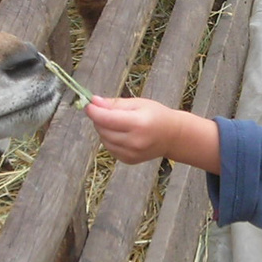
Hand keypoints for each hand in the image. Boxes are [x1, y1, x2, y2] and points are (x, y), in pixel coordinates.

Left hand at [84, 96, 219, 170]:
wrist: (173, 136)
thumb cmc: (156, 115)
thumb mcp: (138, 103)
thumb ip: (115, 104)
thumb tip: (94, 101)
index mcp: (138, 124)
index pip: (106, 119)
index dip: (94, 111)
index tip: (88, 105)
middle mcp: (134, 141)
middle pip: (103, 130)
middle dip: (99, 119)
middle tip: (107, 111)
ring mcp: (131, 153)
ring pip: (104, 140)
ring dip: (104, 130)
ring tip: (117, 123)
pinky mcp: (128, 160)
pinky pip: (110, 148)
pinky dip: (110, 140)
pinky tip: (122, 134)